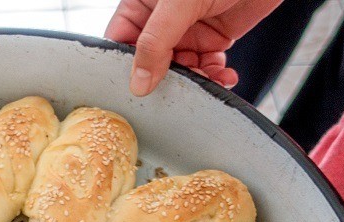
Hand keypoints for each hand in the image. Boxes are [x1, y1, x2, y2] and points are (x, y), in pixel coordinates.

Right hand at [105, 0, 282, 95]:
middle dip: (164, 80)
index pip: (120, 41)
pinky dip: (215, 77)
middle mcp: (162, 20)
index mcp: (142, 4)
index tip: (134, 88)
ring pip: (180, 70)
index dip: (124, 66)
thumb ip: (156, 42)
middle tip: (175, 91)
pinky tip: (223, 77)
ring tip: (205, 82)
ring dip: (193, 82)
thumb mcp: (178, 3)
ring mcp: (187, 31)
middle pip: (150, 62)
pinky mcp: (213, 39)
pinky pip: (207, 68)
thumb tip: (139, 82)